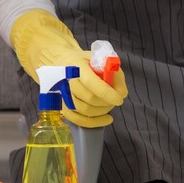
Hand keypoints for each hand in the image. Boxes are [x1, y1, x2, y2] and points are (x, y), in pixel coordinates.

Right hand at [9, 10, 127, 126]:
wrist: (65, 64)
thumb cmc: (87, 62)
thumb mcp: (102, 60)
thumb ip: (114, 73)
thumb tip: (121, 93)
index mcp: (76, 66)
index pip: (90, 82)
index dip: (106, 93)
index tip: (119, 99)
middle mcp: (66, 81)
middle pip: (89, 99)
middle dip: (106, 102)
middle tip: (115, 99)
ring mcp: (62, 95)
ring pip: (84, 111)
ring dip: (102, 111)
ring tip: (109, 105)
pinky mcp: (62, 106)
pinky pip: (77, 119)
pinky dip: (94, 122)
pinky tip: (107, 119)